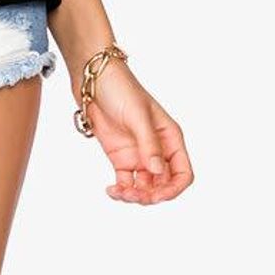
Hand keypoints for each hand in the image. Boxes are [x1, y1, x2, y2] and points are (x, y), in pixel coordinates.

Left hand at [78, 57, 193, 203]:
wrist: (91, 79)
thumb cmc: (120, 87)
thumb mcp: (138, 115)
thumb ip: (149, 144)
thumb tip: (158, 171)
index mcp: (169, 137)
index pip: (182, 172)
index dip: (174, 188)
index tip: (158, 195)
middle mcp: (157, 149)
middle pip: (164, 185)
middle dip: (153, 196)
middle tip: (135, 195)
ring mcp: (138, 154)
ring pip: (145, 187)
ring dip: (136, 196)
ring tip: (120, 192)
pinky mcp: (120, 157)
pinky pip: (126, 182)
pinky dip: (121, 191)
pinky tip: (111, 190)